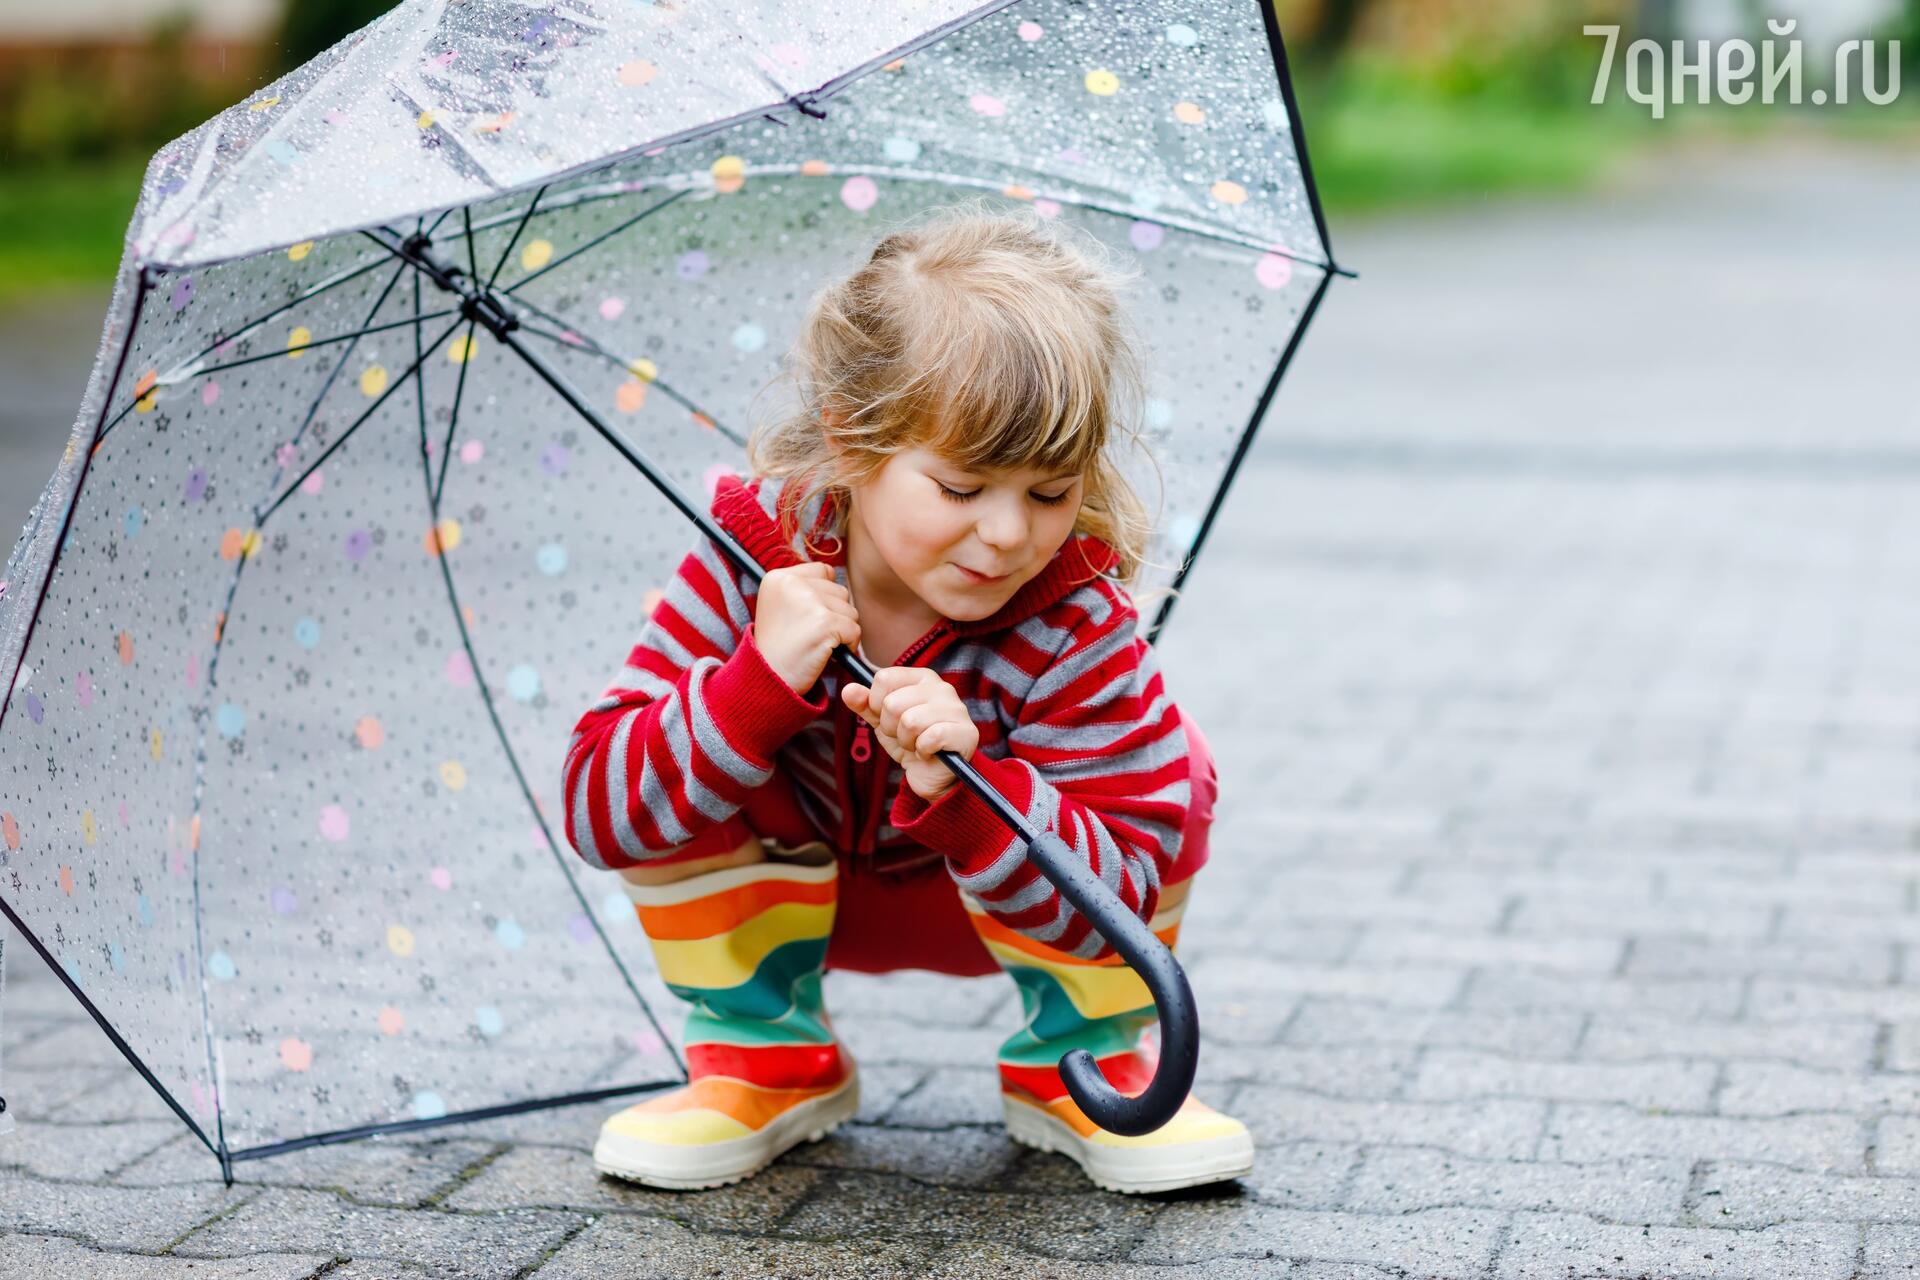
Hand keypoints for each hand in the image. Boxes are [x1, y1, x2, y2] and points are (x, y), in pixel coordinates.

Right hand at [754, 563, 859, 694]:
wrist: (768, 679)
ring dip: (842, 630)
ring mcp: (808, 601)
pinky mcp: (824, 622)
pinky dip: (848, 645)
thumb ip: (803, 588)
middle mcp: (791, 583)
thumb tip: (836, 577)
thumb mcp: (779, 606)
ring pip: (850, 610)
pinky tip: (828, 653)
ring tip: (818, 644)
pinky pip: (854, 629)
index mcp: (779, 577)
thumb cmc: (779, 647)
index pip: (823, 571)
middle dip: (835, 615)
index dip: (825, 596)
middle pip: (840, 591)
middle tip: (812, 635)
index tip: (810, 617)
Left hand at [842, 667, 979, 800]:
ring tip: (916, 744)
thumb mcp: (883, 722)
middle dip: (891, 728)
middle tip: (906, 737)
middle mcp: (942, 688)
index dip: (876, 704)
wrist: (932, 776)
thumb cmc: (910, 743)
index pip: (884, 678)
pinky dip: (922, 751)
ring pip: (910, 721)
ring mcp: (957, 709)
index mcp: (922, 678)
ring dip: (906, 742)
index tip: (888, 719)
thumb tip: (848, 690)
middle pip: (893, 703)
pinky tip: (929, 753)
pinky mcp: (965, 733)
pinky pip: (928, 739)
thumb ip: (866, 705)